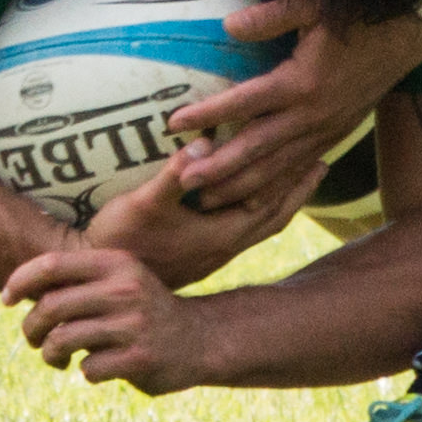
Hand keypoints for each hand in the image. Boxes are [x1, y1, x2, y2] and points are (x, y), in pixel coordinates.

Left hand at [7, 246, 213, 392]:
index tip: (5, 299)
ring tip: (57, 358)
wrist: (199, 339)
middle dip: (31, 327)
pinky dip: (86, 372)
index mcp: (115, 263)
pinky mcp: (139, 358)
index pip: (52, 265)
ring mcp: (133, 324)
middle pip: (51, 306)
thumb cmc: (141, 310)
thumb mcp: (117, 282)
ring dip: (51, 354)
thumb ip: (76, 282)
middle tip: (34, 339)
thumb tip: (18, 288)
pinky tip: (101, 367)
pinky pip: (89, 369)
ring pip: (63, 340)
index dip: (20, 281)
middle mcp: (124, 289)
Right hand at [84, 155, 310, 289]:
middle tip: (320, 163)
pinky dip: (256, 212)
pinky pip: (241, 231)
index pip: (269, 205)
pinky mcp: (197, 257)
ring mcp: (210, 256)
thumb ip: (176, 174)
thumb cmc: (121, 239)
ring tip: (295, 180)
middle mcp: (222, 249)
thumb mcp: (145, 202)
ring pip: (258, 227)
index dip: (292, 180)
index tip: (315, 154)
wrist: (101, 281)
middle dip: (297, 191)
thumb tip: (205, 141)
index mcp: (219, 236)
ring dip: (280, 202)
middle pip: (272, 218)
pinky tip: (248, 202)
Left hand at [170, 1, 421, 203]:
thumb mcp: (313, 1)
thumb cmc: (354, 12)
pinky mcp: (335, 136)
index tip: (174, 124)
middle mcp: (313, 115)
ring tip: (206, 200)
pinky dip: (275, 187)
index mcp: (303, 82)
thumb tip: (227, 27)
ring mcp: (325, 130)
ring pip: (278, 168)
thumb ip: (270, 16)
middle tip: (183, 181)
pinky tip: (251, 199)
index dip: (209, 114)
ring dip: (241, 186)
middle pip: (257, 149)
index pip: (245, 103)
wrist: (404, 35)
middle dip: (219, 168)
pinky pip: (299, 169)